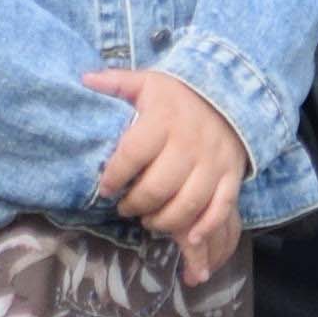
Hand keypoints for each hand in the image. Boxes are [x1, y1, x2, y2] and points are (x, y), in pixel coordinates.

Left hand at [85, 66, 251, 281]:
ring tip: (149, 220)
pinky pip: (221, 208)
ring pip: (187, 204)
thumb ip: (117, 82)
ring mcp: (213, 163)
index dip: (114, 176)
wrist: (233, 93)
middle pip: (157, 187)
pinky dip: (205, 227)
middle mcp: (189, 144)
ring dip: (164, 220)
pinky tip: (189, 238)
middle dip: (136, 204)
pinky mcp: (231, 176)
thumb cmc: (181, 95)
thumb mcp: (149, 82)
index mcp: (164, 120)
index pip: (132, 154)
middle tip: (125, 207)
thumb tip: (84, 78)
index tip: (105, 188)